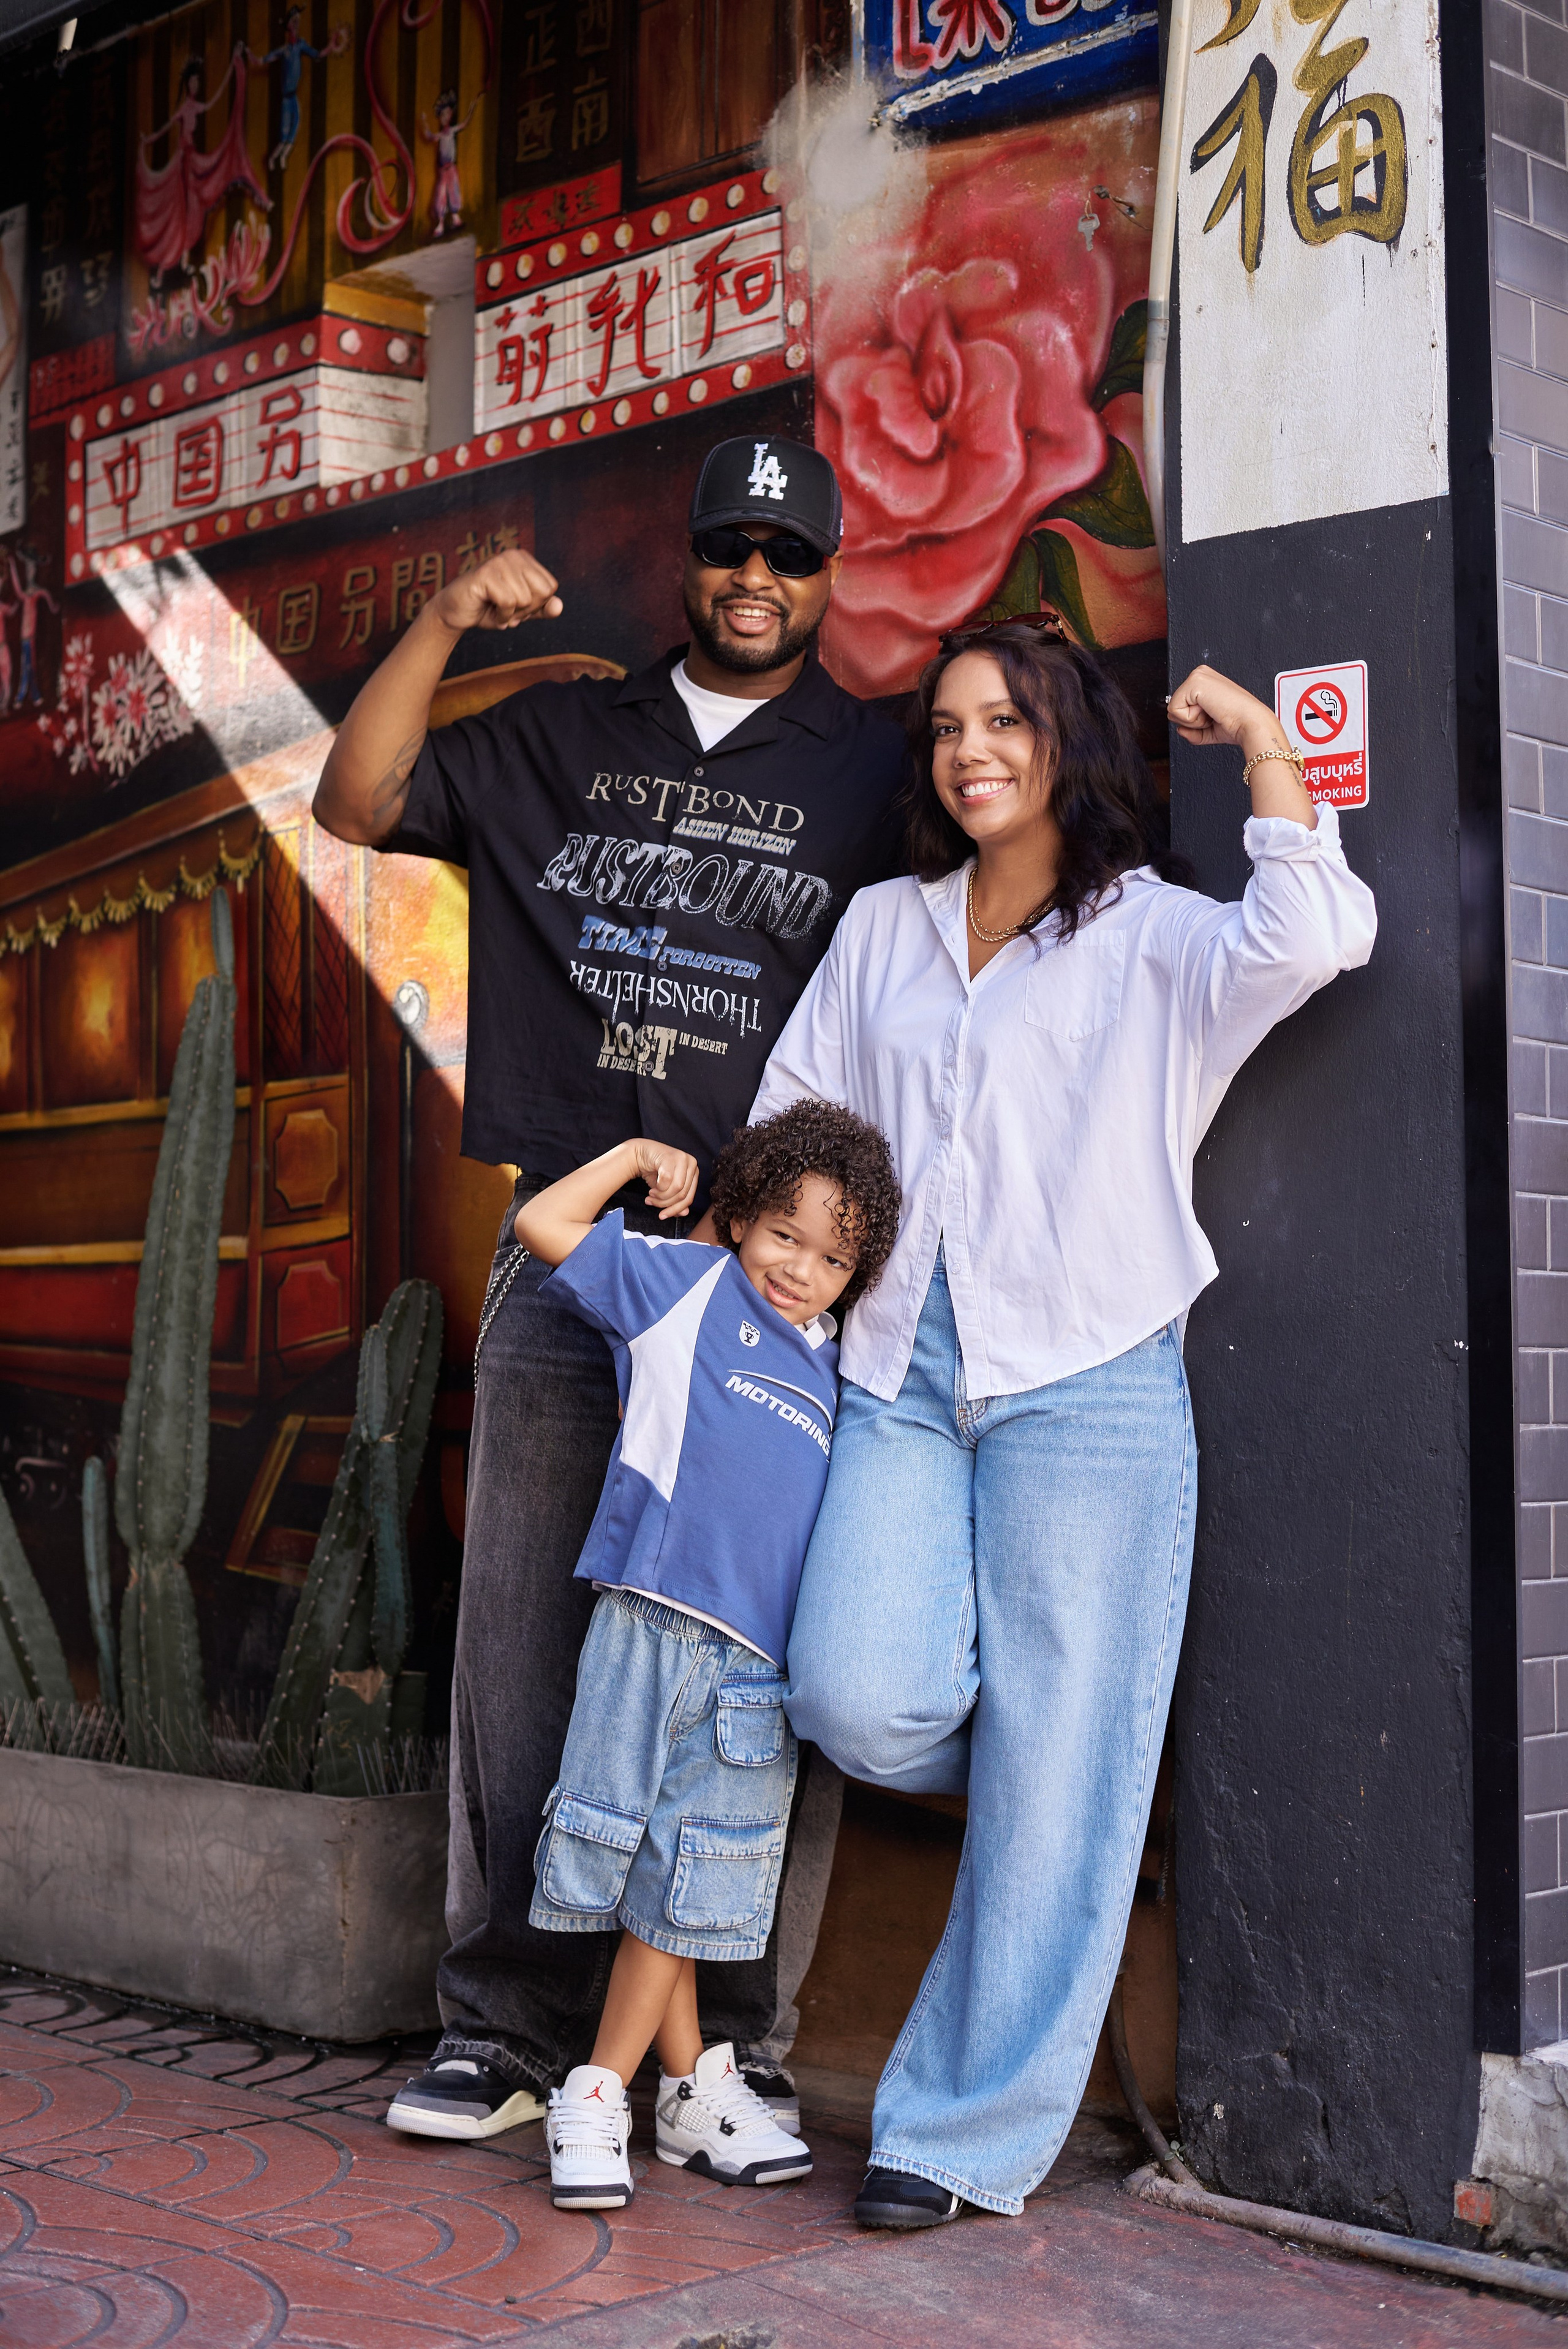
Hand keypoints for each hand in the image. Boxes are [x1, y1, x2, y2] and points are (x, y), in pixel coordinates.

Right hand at [433, 549, 561, 634]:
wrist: (455, 612)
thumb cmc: (489, 608)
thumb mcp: (521, 611)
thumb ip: (542, 609)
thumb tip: (559, 606)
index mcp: (524, 559)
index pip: (550, 588)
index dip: (536, 605)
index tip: (516, 605)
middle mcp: (513, 555)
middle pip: (542, 593)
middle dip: (526, 610)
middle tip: (506, 609)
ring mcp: (499, 561)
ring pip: (525, 599)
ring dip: (511, 614)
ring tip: (495, 608)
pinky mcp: (486, 573)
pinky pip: (508, 603)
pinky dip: (501, 615)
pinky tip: (489, 610)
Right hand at [628, 1139, 698, 1220]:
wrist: (639, 1154)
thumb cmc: (654, 1172)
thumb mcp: (666, 1190)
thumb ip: (676, 1201)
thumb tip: (684, 1213)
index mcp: (694, 1172)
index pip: (689, 1197)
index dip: (675, 1210)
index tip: (662, 1215)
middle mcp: (692, 1164)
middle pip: (683, 1194)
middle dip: (665, 1203)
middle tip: (651, 1203)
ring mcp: (682, 1158)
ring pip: (676, 1188)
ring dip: (660, 1196)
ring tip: (650, 1195)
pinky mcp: (671, 1156)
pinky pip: (667, 1180)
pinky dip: (658, 1187)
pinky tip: (651, 1187)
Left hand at [1167, 664, 1282, 758]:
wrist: (1249, 723)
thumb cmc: (1237, 723)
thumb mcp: (1209, 729)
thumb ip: (1192, 730)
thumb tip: (1179, 730)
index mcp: (1205, 682)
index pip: (1181, 706)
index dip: (1194, 721)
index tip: (1214, 717)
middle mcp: (1200, 675)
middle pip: (1174, 707)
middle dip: (1191, 721)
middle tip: (1213, 716)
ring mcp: (1197, 676)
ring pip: (1173, 709)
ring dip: (1192, 720)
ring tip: (1213, 713)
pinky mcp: (1194, 682)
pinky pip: (1175, 710)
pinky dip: (1191, 719)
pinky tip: (1209, 711)